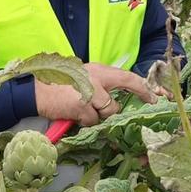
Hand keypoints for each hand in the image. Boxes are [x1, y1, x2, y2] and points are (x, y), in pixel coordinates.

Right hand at [34, 62, 154, 126]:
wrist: (36, 92)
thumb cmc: (61, 86)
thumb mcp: (84, 78)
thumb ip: (103, 85)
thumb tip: (120, 99)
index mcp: (99, 70)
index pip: (128, 77)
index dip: (144, 88)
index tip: (154, 97)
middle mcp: (97, 78)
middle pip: (122, 92)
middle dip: (126, 102)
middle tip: (130, 104)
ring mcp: (90, 92)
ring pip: (108, 112)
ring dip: (98, 115)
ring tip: (83, 109)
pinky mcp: (82, 106)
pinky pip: (93, 121)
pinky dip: (86, 121)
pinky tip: (75, 114)